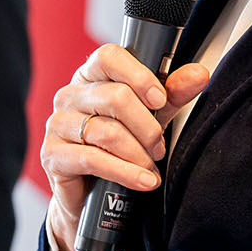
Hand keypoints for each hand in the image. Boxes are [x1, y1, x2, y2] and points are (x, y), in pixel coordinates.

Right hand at [41, 44, 209, 250]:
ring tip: (150, 167)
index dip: (139, 76)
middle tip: (158, 146)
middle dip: (147, 127)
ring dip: (138, 154)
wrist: (88, 194)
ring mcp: (58, 124)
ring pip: (108, 132)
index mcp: (90, 77)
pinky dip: (126, 172)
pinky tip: (143, 181)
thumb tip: (199, 74)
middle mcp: (70, 95)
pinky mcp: (52, 155)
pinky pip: (93, 159)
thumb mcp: (148, 117)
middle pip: (115, 97)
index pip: (109, 56)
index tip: (160, 100)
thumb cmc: (117, 147)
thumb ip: (171, 95)